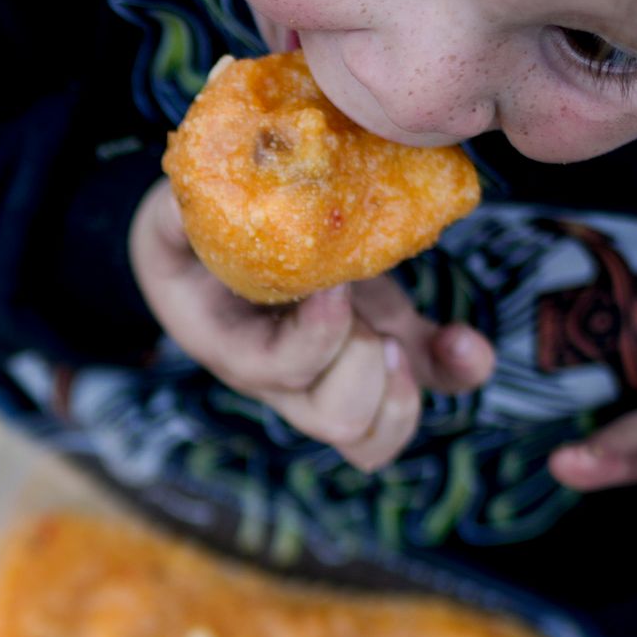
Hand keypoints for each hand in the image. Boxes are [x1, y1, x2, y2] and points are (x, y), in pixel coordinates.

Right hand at [127, 178, 494, 472]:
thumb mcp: (174, 222)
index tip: (332, 284)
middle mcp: (287, 380)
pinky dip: (459, 370)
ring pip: (377, 436)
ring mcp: (339, 371)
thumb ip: (177, 214)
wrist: (219, 253)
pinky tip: (462, 338)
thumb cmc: (194, 237)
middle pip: (337, 420)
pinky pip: (429, 385)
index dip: (316, 337)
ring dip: (405, 390)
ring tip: (400, 336)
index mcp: (234, 348)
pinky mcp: (382, 346)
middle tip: (361, 306)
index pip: (278, 372)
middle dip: (363, 363)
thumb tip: (187, 200)